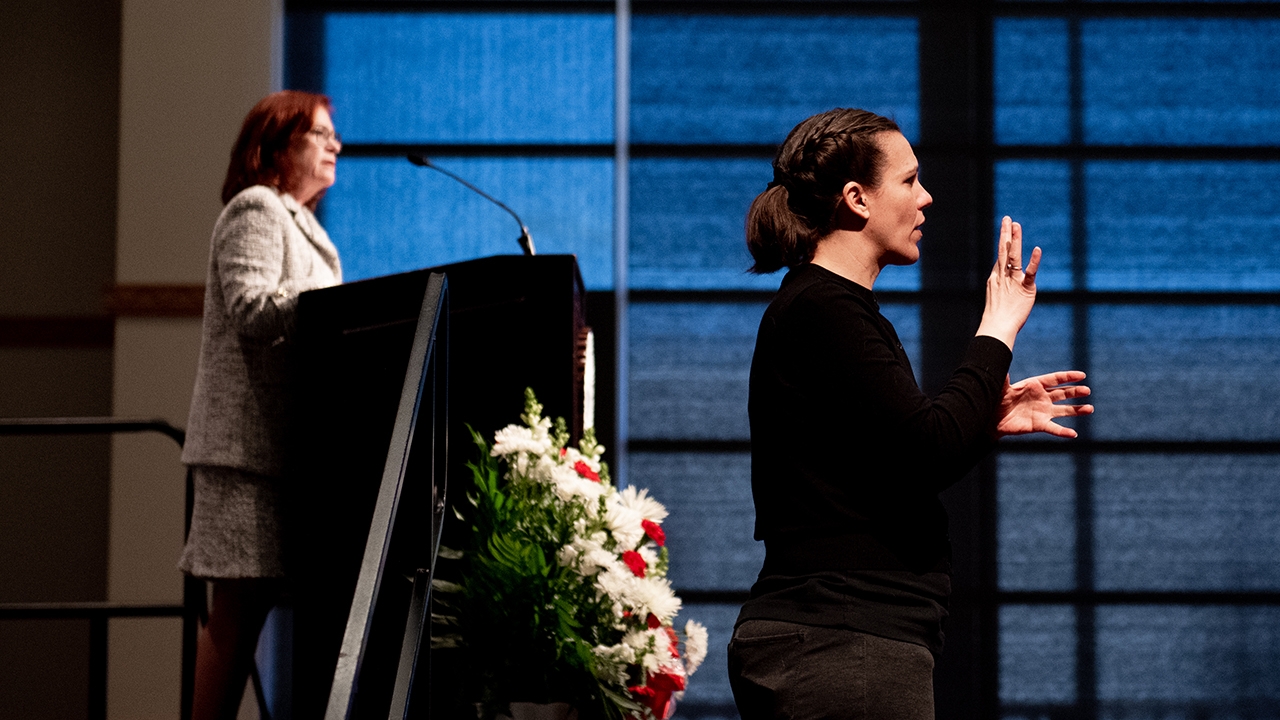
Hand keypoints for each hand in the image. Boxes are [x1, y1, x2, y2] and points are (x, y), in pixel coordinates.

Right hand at [976, 216, 1040, 350]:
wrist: (997, 327)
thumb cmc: (997, 318)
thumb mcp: (997, 299)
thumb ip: (1003, 289)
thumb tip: (1005, 288)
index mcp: (996, 278)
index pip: (1001, 256)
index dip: (1004, 240)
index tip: (1006, 228)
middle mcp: (1003, 276)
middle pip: (1003, 250)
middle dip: (1006, 234)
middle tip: (1008, 219)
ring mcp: (1013, 281)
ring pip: (1013, 256)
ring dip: (1015, 239)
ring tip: (1016, 225)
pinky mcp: (1025, 288)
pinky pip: (1029, 272)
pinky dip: (1033, 260)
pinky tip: (1036, 249)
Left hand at [996, 371, 1093, 438]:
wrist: (993, 419)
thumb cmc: (997, 400)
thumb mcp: (1001, 387)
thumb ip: (1004, 378)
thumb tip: (1000, 364)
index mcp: (1035, 385)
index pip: (1055, 379)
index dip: (1069, 377)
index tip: (1082, 375)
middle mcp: (1042, 397)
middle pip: (1063, 393)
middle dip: (1075, 392)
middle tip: (1087, 391)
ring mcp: (1043, 412)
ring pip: (1064, 410)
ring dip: (1077, 410)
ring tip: (1090, 409)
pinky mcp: (1040, 425)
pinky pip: (1054, 428)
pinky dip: (1063, 432)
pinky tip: (1073, 434)